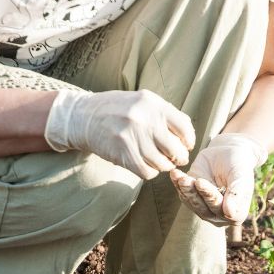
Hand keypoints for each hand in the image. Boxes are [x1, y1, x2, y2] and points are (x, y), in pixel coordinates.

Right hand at [44, 88, 195, 179]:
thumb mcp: (142, 101)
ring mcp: (133, 138)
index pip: (185, 128)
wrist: (84, 117)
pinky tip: (146, 165)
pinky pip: (147, 172)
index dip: (189, 140)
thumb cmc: (118, 110)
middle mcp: (144, 120)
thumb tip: (188, 132)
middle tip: (175, 158)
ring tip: (159, 161)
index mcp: (153, 105)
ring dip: (163, 166)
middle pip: (176, 150)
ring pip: (162, 164)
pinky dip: (150, 172)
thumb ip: (165, 113)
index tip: (186, 145)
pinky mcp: (123, 154)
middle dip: (179, 157)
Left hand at [170, 133, 266, 226]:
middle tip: (188, 179)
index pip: (221, 210)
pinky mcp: (193, 199)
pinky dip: (178, 185)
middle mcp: (220, 216)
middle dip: (196, 193)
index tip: (200, 182)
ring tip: (180, 177)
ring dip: (186, 190)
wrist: (227, 153)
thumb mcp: (240, 175)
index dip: (210, 197)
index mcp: (236, 214)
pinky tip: (175, 174)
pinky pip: (184, 195)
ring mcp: (205, 209)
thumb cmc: (238, 163)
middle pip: (205, 210)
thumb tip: (229, 214)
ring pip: (192, 204)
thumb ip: (236, 194)